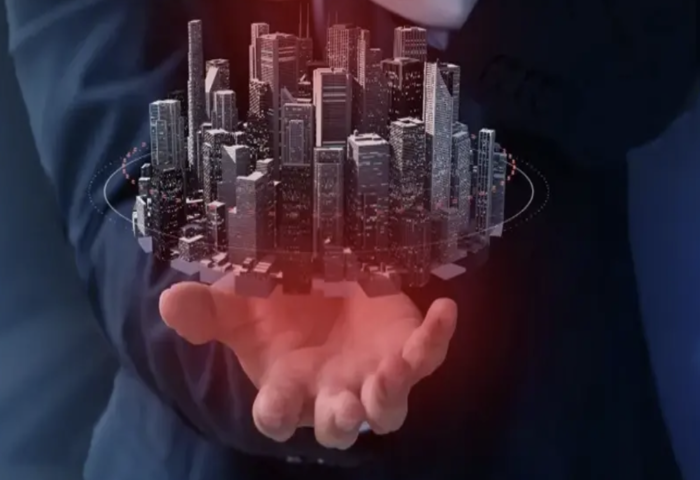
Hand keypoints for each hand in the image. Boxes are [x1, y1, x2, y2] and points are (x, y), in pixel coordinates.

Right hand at [159, 275, 456, 449]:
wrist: (321, 290)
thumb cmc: (279, 313)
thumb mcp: (240, 308)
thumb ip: (208, 311)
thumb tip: (169, 303)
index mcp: (287, 386)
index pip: (276, 414)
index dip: (275, 415)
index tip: (274, 406)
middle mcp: (330, 393)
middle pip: (337, 424)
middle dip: (339, 420)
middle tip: (340, 408)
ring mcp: (371, 378)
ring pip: (386, 408)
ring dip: (388, 396)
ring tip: (389, 372)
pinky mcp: (402, 353)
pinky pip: (425, 357)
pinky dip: (435, 339)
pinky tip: (444, 311)